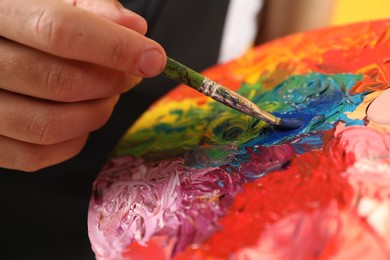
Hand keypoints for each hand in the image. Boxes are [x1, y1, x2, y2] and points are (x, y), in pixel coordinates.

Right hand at [0, 0, 165, 170]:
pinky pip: (36, 155)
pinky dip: (74, 140)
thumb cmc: (26, 20)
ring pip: (50, 125)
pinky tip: (82, 116)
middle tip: (130, 75)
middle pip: (60, 83)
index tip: (154, 59)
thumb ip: (93, 9)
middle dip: (112, 83)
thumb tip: (134, 28)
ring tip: (107, 96)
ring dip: (96, 114)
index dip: (115, 49)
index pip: (59, 32)